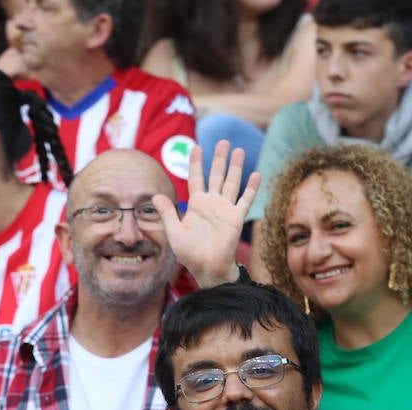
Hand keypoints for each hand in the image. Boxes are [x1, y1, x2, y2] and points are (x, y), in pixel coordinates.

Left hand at [153, 139, 259, 288]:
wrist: (206, 267)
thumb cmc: (189, 252)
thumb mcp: (173, 231)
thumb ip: (167, 212)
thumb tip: (155, 195)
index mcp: (196, 204)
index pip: (196, 178)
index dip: (196, 163)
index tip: (196, 146)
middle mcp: (212, 203)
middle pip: (216, 175)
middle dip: (219, 158)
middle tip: (223, 141)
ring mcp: (225, 208)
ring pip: (232, 182)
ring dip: (236, 167)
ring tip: (239, 150)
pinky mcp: (236, 217)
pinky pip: (245, 199)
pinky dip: (251, 187)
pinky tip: (256, 174)